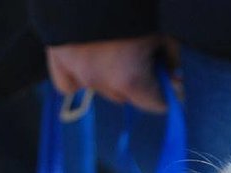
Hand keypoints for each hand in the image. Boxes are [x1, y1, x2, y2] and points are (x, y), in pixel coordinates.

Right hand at [46, 36, 170, 112]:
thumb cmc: (135, 6)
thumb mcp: (162, 31)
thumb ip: (170, 60)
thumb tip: (174, 78)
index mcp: (130, 78)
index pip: (156, 104)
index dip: (165, 92)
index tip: (165, 80)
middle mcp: (101, 81)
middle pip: (126, 97)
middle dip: (136, 83)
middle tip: (138, 56)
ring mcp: (76, 71)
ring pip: (101, 88)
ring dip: (109, 77)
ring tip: (113, 50)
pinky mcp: (57, 59)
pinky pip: (69, 83)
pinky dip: (80, 76)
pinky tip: (89, 59)